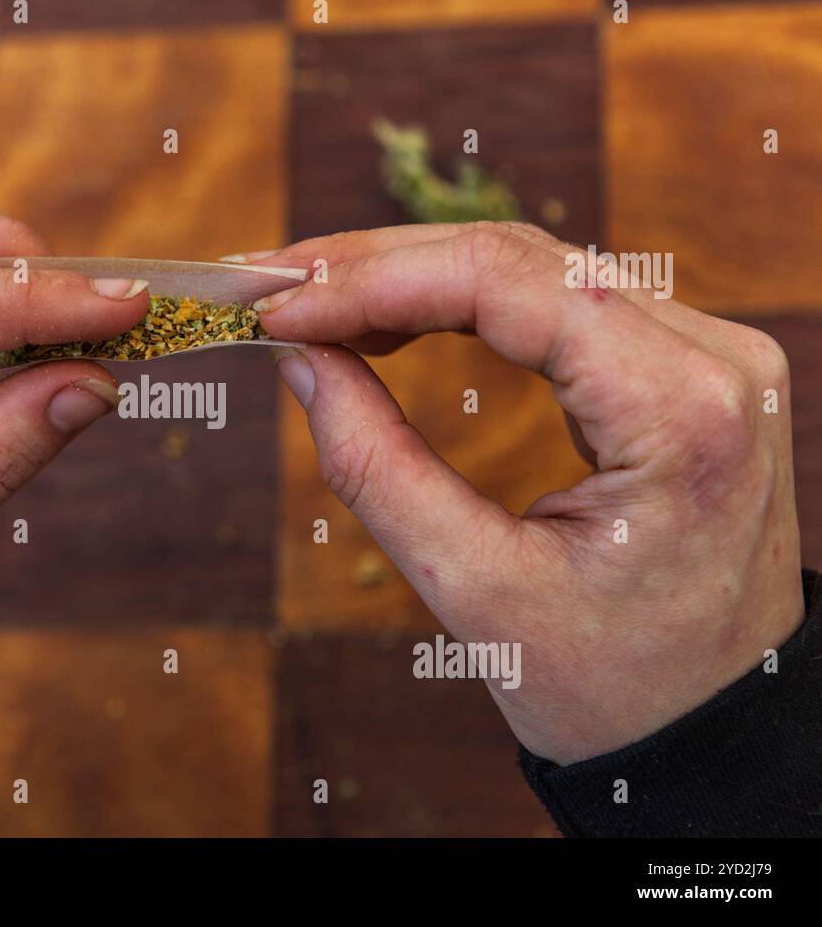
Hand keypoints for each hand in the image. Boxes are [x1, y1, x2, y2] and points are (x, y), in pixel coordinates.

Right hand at [251, 222, 803, 764]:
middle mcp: (712, 356)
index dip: (375, 280)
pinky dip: (458, 303)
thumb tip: (300, 362)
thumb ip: (377, 467)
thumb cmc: (613, 683)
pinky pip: (555, 302)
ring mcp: (707, 353)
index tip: (279, 307)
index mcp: (681, 409)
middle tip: (270, 283)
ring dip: (412, 276)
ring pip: (533, 267)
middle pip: (517, 257)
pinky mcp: (683, 367)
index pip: (506, 283)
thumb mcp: (477, 588)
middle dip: (378, 265)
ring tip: (310, 300)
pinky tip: (384, 317)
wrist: (712, 725)